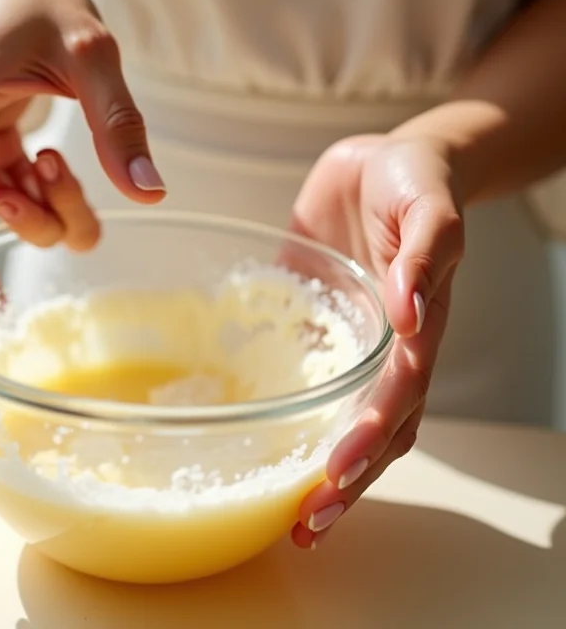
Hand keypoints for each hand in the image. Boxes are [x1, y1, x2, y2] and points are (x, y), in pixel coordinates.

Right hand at [0, 0, 164, 345]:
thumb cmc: (44, 3)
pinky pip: (7, 201)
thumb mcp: (94, 53)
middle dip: (29, 220)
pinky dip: (40, 209)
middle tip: (61, 171)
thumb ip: (119, 123)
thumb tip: (148, 192)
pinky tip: (59, 190)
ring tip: (63, 162)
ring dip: (44, 212)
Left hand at [289, 133, 464, 548]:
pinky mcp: (311, 317)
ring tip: (286, 515)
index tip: (337, 475)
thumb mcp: (427, 208)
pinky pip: (298, 371)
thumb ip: (425, 255)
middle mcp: (382, 348)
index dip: (370, 440)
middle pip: (371, 429)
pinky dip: (286, 411)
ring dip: (318, 466)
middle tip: (306, 525)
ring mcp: (344, 338)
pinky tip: (258, 441)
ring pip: (336, 415)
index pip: (396, 400)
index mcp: (414, 330)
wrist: (386, 161)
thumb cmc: (416, 182)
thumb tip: (410, 313)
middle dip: (343, 479)